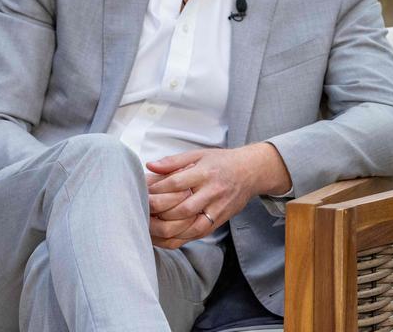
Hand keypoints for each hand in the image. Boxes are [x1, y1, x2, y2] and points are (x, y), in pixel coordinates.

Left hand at [145, 143, 290, 248]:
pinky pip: (197, 235)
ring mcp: (217, 208)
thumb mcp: (199, 155)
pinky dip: (178, 239)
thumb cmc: (222, 162)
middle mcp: (212, 192)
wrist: (251, 172)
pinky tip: (163, 237)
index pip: (176, 184)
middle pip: (182, 209)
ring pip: (190, 227)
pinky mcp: (219, 220)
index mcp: (205, 172)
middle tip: (141, 213)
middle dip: (158, 213)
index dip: (157, 190)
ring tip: (149, 228)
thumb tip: (150, 166)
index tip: (143, 192)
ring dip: (166, 230)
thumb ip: (173, 161)